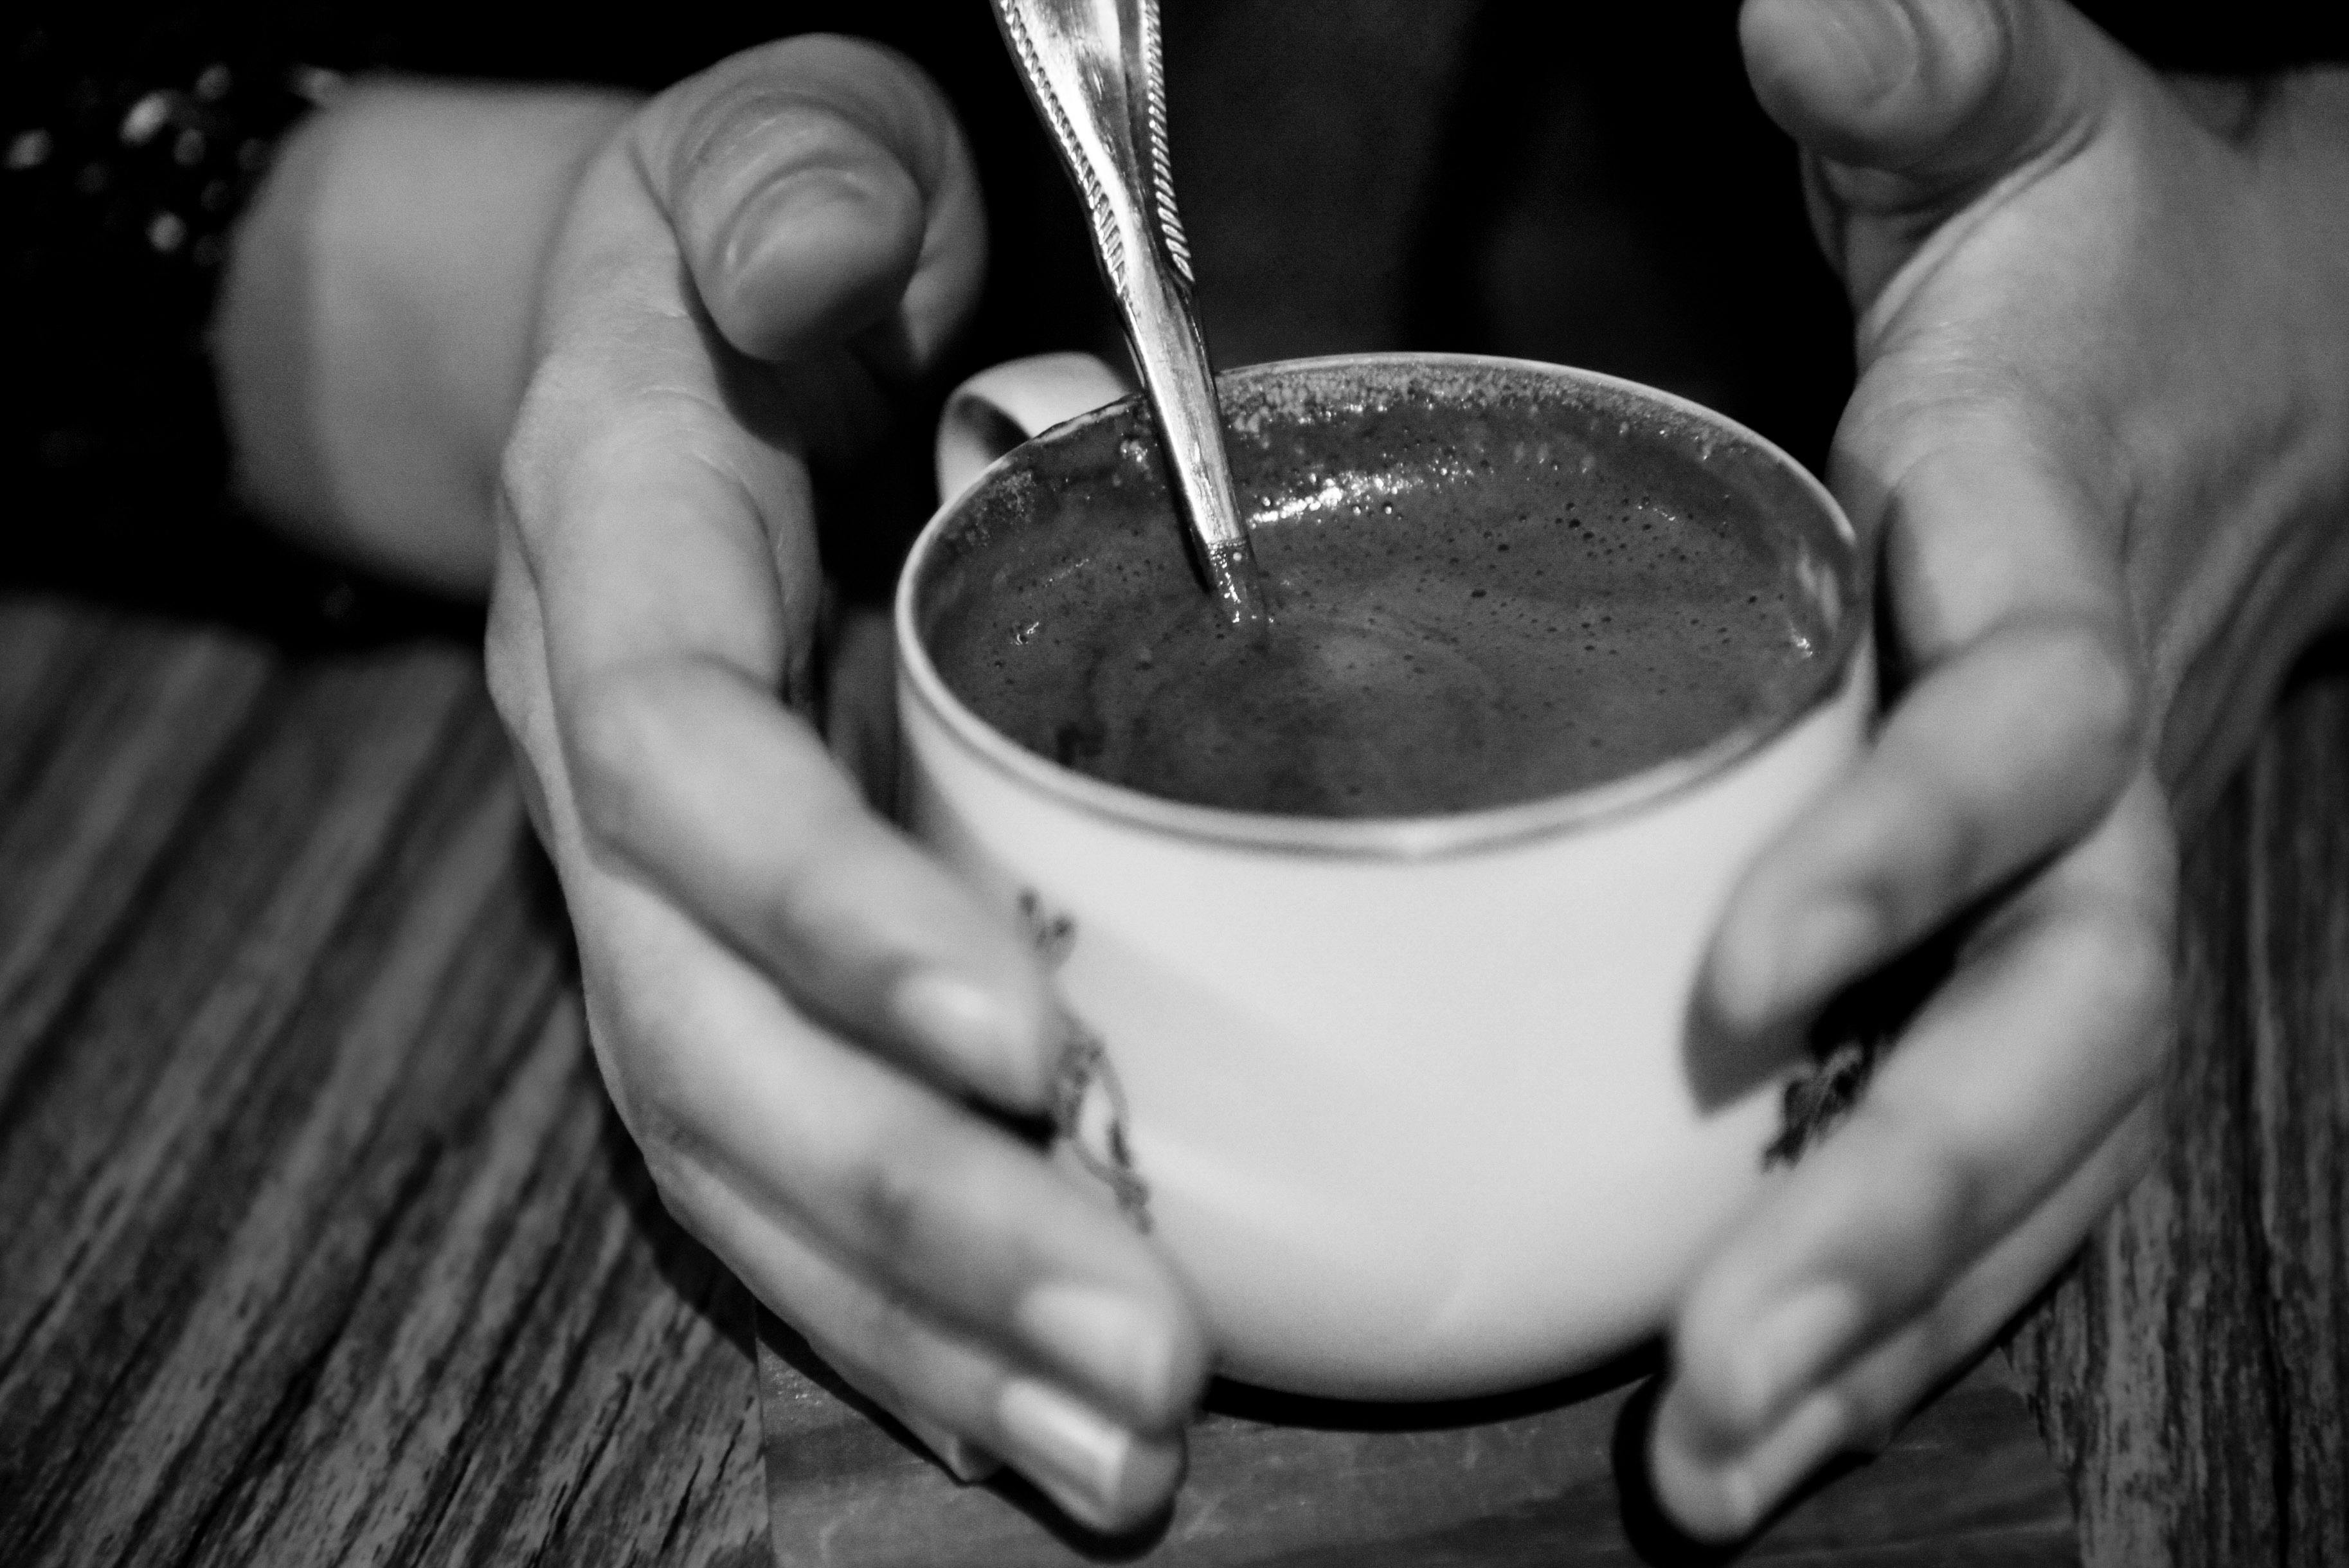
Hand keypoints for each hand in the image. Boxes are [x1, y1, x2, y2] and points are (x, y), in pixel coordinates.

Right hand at [484, 38, 1207, 1531]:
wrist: (655, 354)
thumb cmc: (752, 238)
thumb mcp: (763, 142)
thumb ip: (784, 180)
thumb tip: (813, 259)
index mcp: (615, 569)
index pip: (684, 771)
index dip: (826, 914)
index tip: (1023, 1047)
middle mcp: (608, 777)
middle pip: (707, 1042)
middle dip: (914, 1213)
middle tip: (1135, 1357)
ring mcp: (661, 905)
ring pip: (737, 1158)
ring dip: (922, 1324)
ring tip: (1118, 1455)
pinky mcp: (732, 974)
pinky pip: (776, 1173)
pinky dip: (895, 1314)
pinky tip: (1029, 1422)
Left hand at [1653, 0, 2348, 1536]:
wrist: (2262, 373)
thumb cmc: (2110, 269)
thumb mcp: (2028, 138)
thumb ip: (1936, 73)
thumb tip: (1807, 5)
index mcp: (2056, 581)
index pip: (2012, 753)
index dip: (1899, 870)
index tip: (1742, 994)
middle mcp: (2095, 780)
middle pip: (2049, 1035)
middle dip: (1901, 1217)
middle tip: (1728, 1392)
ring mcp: (2085, 893)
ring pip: (2032, 1146)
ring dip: (1885, 1318)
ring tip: (1725, 1469)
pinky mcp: (2044, 951)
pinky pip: (1999, 1147)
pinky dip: (1904, 1289)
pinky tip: (1781, 1406)